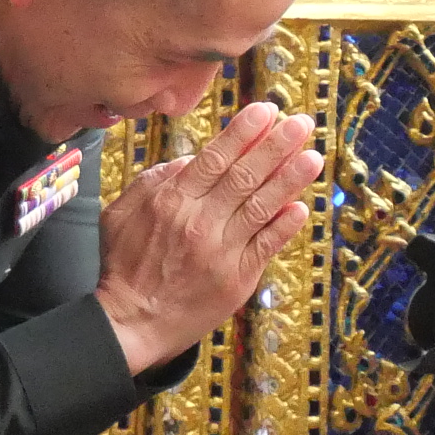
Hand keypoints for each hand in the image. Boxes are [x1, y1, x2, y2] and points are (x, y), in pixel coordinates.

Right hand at [93, 101, 323, 373]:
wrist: (130, 323)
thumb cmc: (124, 266)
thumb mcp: (121, 213)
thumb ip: (154, 181)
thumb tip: (190, 159)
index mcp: (171, 201)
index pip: (215, 158)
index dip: (244, 132)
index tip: (267, 111)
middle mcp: (199, 221)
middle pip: (245, 176)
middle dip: (276, 146)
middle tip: (302, 124)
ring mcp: (221, 251)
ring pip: (262, 207)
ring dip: (290, 179)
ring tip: (313, 157)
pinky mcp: (236, 279)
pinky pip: (266, 246)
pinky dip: (285, 226)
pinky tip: (302, 206)